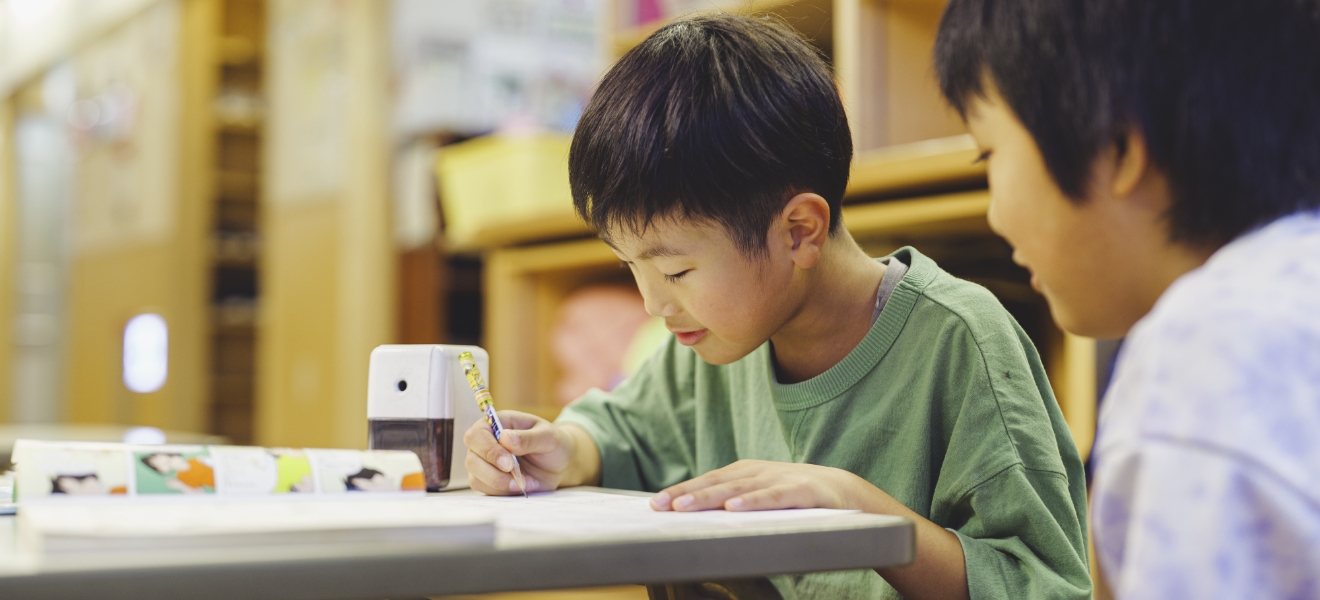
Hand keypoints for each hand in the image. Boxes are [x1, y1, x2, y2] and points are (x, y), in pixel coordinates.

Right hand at [463, 411, 597, 494]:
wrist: (560, 464)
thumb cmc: (553, 443)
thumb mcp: (548, 436)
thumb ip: (529, 437)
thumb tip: (505, 438)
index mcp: (496, 424)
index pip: (476, 435)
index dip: (488, 450)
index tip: (508, 463)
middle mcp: (486, 443)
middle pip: (472, 459)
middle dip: (493, 472)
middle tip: (516, 476)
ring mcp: (485, 463)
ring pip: (476, 477)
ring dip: (500, 484)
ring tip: (526, 482)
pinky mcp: (490, 481)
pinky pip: (486, 490)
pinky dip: (504, 492)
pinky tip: (523, 486)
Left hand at [649, 459, 882, 511]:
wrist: (842, 490)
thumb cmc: (793, 496)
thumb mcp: (759, 496)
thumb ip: (733, 501)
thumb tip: (696, 515)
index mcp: (744, 472)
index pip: (706, 481)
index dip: (681, 491)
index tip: (655, 504)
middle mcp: (756, 472)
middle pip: (715, 483)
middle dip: (686, 494)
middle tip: (660, 505)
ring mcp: (777, 479)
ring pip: (737, 489)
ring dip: (709, 497)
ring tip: (684, 506)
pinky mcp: (799, 491)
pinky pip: (771, 498)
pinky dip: (751, 502)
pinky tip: (733, 508)